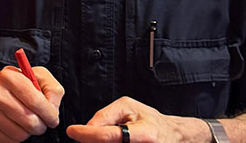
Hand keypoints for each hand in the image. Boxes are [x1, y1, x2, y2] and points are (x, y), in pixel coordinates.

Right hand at [0, 65, 63, 142]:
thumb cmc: (17, 84)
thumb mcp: (38, 77)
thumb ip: (52, 90)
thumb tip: (53, 110)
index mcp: (9, 76)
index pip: (35, 101)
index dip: (49, 113)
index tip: (53, 118)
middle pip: (29, 121)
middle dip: (41, 125)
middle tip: (41, 121)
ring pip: (21, 134)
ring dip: (29, 131)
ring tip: (27, 121)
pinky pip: (11, 141)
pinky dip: (18, 136)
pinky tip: (16, 125)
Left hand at [66, 97, 206, 142]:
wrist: (173, 136)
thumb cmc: (151, 120)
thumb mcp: (128, 107)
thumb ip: (106, 116)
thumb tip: (87, 128)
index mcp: (144, 133)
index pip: (109, 136)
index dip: (87, 134)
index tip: (72, 130)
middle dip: (91, 141)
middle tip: (86, 134)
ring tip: (108, 133)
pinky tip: (111, 140)